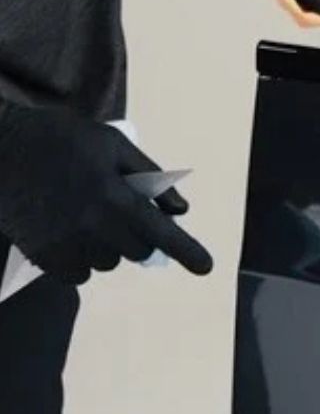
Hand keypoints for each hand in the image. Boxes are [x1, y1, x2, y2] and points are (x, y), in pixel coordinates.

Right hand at [0, 102, 213, 284]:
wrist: (1, 149)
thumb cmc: (60, 139)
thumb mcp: (112, 145)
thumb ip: (149, 176)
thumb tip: (180, 210)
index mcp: (116, 196)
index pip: (161, 233)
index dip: (187, 251)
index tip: (205, 268)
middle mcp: (94, 226)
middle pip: (137, 251)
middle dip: (138, 236)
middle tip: (119, 212)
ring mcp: (65, 244)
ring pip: (107, 263)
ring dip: (108, 247)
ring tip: (88, 217)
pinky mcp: (41, 255)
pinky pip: (77, 274)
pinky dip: (81, 260)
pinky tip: (70, 235)